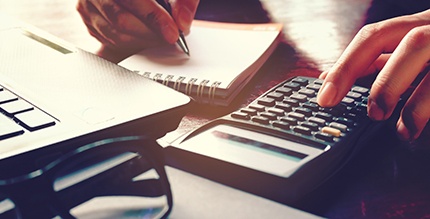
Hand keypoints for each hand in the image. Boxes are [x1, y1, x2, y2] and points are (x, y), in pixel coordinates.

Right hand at [77, 0, 198, 59]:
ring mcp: (87, 2)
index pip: (134, 0)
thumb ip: (184, 0)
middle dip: (150, 35)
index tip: (173, 33)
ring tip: (160, 38)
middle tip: (169, 38)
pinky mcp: (86, 15)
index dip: (155, 18)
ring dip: (142, 42)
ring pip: (115, 34)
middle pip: (122, 20)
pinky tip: (145, 36)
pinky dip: (130, 43)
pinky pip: (108, 39)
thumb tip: (183, 22)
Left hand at [317, 9, 429, 140]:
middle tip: (373, 113)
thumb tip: (330, 77)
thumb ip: (377, 60)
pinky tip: (420, 128)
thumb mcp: (409, 48)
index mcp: (418, 23)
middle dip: (386, 82)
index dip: (346, 66)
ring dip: (416, 103)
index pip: (373, 37)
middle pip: (412, 43)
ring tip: (402, 129)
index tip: (324, 96)